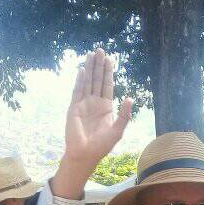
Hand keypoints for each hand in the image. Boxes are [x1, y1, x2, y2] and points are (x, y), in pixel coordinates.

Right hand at [66, 48, 131, 165]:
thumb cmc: (101, 145)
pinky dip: (80, 80)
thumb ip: (124, 115)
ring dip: (89, 68)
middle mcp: (94, 103)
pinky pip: (77, 91)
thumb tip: (129, 98)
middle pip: (97, 80)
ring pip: (87, 82)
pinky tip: (82, 69)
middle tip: (100, 50)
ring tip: (91, 54)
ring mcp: (83, 104)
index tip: (110, 59)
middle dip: (99, 66)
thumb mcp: (117, 131)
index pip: (107, 86)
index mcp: (105, 107)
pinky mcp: (74, 108)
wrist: (85, 154)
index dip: (108, 73)